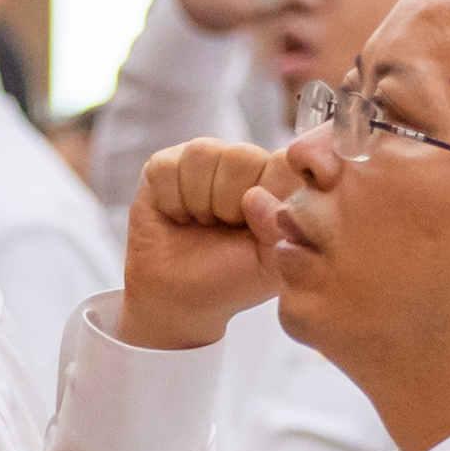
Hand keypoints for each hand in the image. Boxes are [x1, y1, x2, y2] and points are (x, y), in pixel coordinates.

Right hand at [115, 137, 287, 349]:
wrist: (179, 295)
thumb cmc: (232, 277)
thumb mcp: (271, 263)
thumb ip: (283, 228)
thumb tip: (253, 196)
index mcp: (279, 179)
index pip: (285, 159)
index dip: (272, 191)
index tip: (260, 229)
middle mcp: (246, 161)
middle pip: (240, 155)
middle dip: (229, 204)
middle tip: (226, 228)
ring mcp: (205, 158)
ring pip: (202, 154)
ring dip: (199, 203)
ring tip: (203, 222)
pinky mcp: (164, 164)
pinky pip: (167, 168)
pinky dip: (172, 202)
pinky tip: (178, 217)